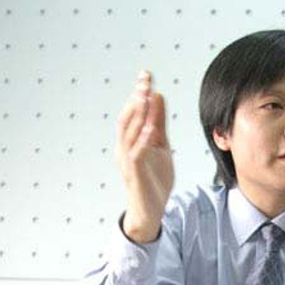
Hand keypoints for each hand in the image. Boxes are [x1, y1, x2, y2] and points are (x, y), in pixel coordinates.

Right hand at [116, 71, 173, 242]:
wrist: (152, 210)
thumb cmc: (154, 179)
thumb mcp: (160, 146)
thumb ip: (159, 123)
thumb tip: (158, 96)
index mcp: (129, 141)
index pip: (131, 112)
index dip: (137, 93)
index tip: (146, 74)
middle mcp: (123, 148)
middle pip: (126, 118)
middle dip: (135, 97)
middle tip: (144, 78)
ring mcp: (126, 160)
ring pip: (129, 132)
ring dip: (138, 113)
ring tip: (145, 94)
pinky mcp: (134, 173)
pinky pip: (136, 153)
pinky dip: (143, 139)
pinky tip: (151, 126)